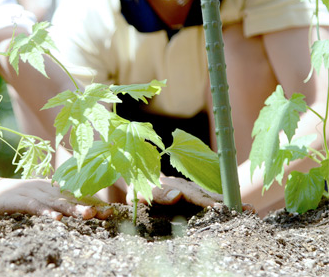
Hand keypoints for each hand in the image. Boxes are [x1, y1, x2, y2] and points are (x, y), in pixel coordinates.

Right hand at [0, 177, 111, 219]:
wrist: (0, 189)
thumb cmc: (27, 194)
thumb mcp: (47, 197)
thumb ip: (63, 201)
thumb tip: (85, 206)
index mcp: (58, 190)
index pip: (79, 197)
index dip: (94, 203)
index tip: (110, 212)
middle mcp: (52, 191)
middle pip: (73, 199)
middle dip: (89, 205)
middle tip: (103, 212)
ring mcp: (39, 195)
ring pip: (58, 203)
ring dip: (74, 209)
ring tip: (88, 214)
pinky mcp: (24, 201)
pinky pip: (37, 207)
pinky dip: (47, 212)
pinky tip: (56, 219)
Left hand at [128, 176, 253, 211]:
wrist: (137, 177)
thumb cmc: (139, 185)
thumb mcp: (143, 189)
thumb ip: (158, 192)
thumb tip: (178, 194)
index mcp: (178, 186)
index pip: (198, 196)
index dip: (213, 202)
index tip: (229, 208)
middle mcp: (187, 187)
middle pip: (210, 195)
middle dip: (229, 202)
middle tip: (250, 210)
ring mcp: (190, 191)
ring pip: (211, 197)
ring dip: (228, 203)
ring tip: (248, 210)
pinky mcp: (190, 196)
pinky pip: (206, 200)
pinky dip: (220, 204)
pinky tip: (232, 210)